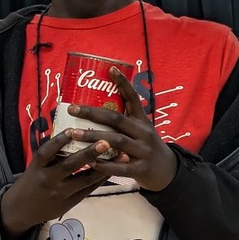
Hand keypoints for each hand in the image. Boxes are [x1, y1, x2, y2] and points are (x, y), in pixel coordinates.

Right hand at [0, 130, 109, 236]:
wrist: (20, 210)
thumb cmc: (30, 181)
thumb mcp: (35, 166)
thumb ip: (51, 154)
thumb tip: (72, 132)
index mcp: (37, 167)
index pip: (47, 152)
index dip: (60, 140)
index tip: (74, 129)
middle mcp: (48, 179)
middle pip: (69, 165)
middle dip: (89, 153)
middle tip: (106, 141)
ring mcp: (60, 193)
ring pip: (84, 180)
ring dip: (104, 167)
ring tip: (121, 156)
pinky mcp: (69, 203)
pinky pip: (88, 190)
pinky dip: (101, 179)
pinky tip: (114, 169)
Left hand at [66, 67, 177, 190]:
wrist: (166, 171)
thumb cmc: (145, 146)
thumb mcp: (141, 129)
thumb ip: (124, 120)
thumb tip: (95, 103)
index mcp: (143, 121)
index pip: (133, 98)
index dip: (123, 83)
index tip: (110, 68)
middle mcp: (144, 133)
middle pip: (117, 119)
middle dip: (93, 113)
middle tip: (72, 109)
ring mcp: (143, 151)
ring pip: (117, 141)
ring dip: (93, 136)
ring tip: (73, 133)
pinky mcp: (140, 169)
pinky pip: (120, 167)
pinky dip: (104, 164)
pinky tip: (90, 161)